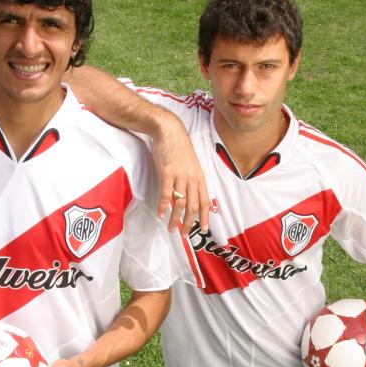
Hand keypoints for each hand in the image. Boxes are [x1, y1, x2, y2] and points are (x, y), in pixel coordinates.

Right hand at [151, 114, 210, 234]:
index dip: (205, 217)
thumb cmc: (179, 148)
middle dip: (190, 223)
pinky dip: (163, 206)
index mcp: (199, 177)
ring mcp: (180, 176)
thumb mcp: (191, 164)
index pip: (205, 201)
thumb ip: (191, 180)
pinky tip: (160, 214)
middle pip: (193, 206)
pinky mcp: (167, 172)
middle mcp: (192, 178)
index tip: (204, 229)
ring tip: (171, 229)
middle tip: (185, 235)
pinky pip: (165, 194)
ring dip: (175, 219)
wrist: (169, 131)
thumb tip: (190, 195)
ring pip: (180, 203)